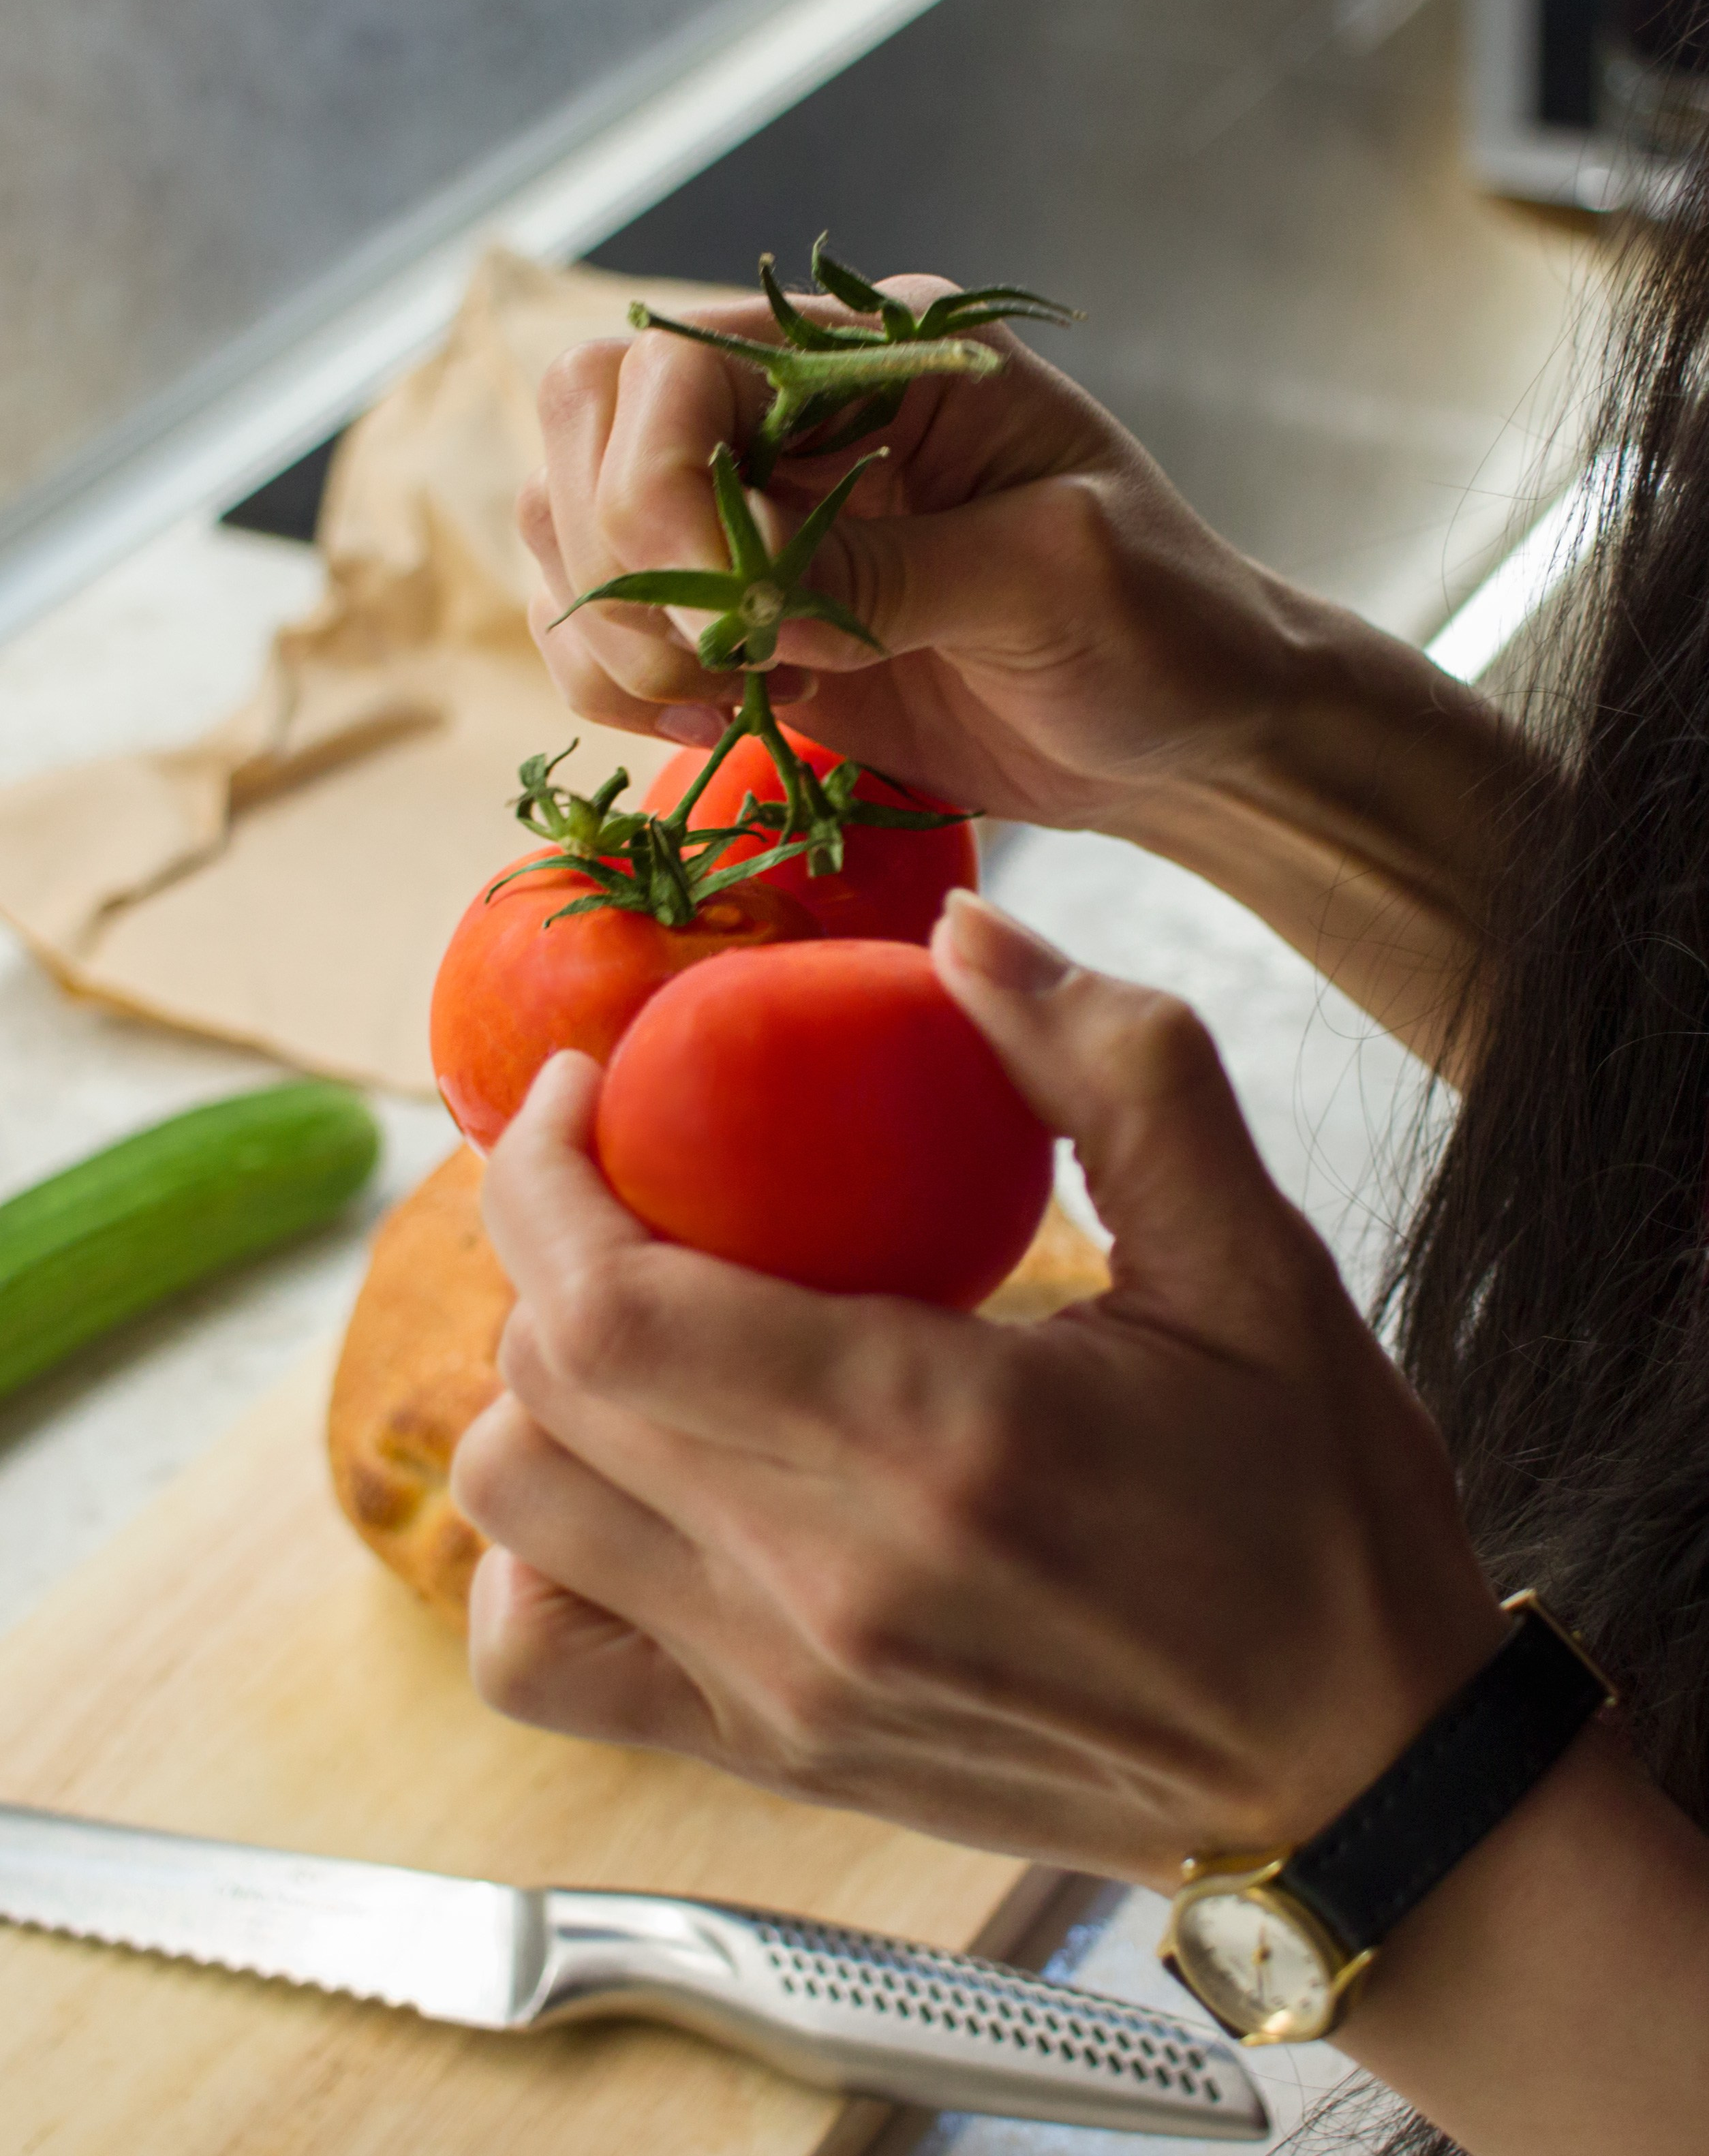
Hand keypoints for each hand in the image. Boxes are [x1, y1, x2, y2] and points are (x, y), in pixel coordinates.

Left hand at [451, 893, 1504, 1882]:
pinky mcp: (777, 1757)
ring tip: (627, 1313)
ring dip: (536, 1388)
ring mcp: (785, 1690)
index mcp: (936, 1439)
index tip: (583, 1085)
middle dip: (534, 1240)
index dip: (545, 1174)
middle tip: (614, 1166)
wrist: (1359, 1779)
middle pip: (542, 1391)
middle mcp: (826, 1584)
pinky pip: (547, 1666)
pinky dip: (534, 1561)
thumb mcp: (1259, 1263)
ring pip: (519, 1520)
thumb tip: (965, 932)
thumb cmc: (1321, 1516)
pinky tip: (627, 1490)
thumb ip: (1114, 1071)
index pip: (611, 1304)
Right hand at [517, 283, 1540, 1075]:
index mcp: (880, 356)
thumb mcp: (1053, 577)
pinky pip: (605, 623)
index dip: (657, 485)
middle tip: (717, 663)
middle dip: (618, 558)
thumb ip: (893, 570)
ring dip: (610, 629)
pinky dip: (616, 680)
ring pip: (568, 525)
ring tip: (720, 699)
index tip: (734, 611)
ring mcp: (755, 513)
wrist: (1186, 734)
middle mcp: (796, 415)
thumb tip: (739, 597)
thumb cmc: (1162, 627)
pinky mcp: (740, 616)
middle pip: (587, 425)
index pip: (677, 366)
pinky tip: (712, 717)